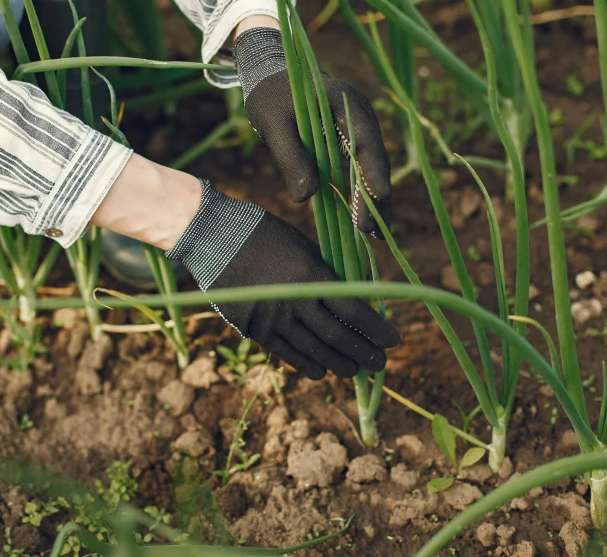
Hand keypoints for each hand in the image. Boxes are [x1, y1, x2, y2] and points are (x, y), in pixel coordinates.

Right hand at [167, 181, 399, 378]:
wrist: (213, 237)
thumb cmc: (265, 234)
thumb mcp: (303, 246)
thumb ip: (328, 273)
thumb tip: (359, 295)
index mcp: (310, 275)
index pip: (353, 310)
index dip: (376, 328)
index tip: (393, 339)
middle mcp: (294, 300)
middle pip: (337, 336)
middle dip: (363, 352)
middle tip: (380, 363)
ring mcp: (272, 317)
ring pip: (313, 350)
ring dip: (339, 363)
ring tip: (355, 371)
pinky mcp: (253, 328)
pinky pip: (285, 353)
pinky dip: (306, 365)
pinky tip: (322, 372)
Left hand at [233, 27, 391, 234]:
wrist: (271, 74)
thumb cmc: (269, 97)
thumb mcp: (272, 124)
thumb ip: (290, 157)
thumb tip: (306, 198)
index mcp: (344, 102)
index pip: (365, 141)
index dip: (372, 173)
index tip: (376, 201)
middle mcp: (360, 113)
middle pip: (375, 158)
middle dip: (377, 197)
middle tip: (374, 234)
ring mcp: (359, 124)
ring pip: (372, 165)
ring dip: (374, 199)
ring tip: (376, 236)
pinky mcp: (351, 136)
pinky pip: (361, 165)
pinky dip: (362, 190)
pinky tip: (362, 218)